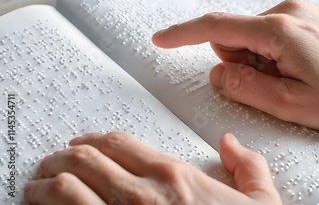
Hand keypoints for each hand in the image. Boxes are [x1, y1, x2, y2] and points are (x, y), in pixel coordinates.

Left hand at [24, 132, 280, 204]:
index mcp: (174, 177)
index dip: (93, 139)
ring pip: (64, 190)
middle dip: (61, 157)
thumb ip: (249, 166)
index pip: (118, 142)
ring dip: (43, 184)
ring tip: (36, 186)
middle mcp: (142, 195)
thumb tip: (231, 142)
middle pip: (85, 160)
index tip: (80, 143)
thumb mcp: (262, 203)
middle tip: (51, 162)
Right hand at [152, 0, 318, 131]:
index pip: (217, 27)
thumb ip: (247, 88)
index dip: (183, 34)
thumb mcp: (292, 105)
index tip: (160, 39)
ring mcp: (300, 11)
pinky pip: (273, 33)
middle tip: (274, 87)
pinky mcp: (308, 16)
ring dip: (261, 61)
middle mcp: (288, 12)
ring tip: (295, 80)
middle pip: (236, 36)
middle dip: (242, 64)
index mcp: (280, 32)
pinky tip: (304, 69)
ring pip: (254, 36)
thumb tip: (217, 72)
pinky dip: (275, 53)